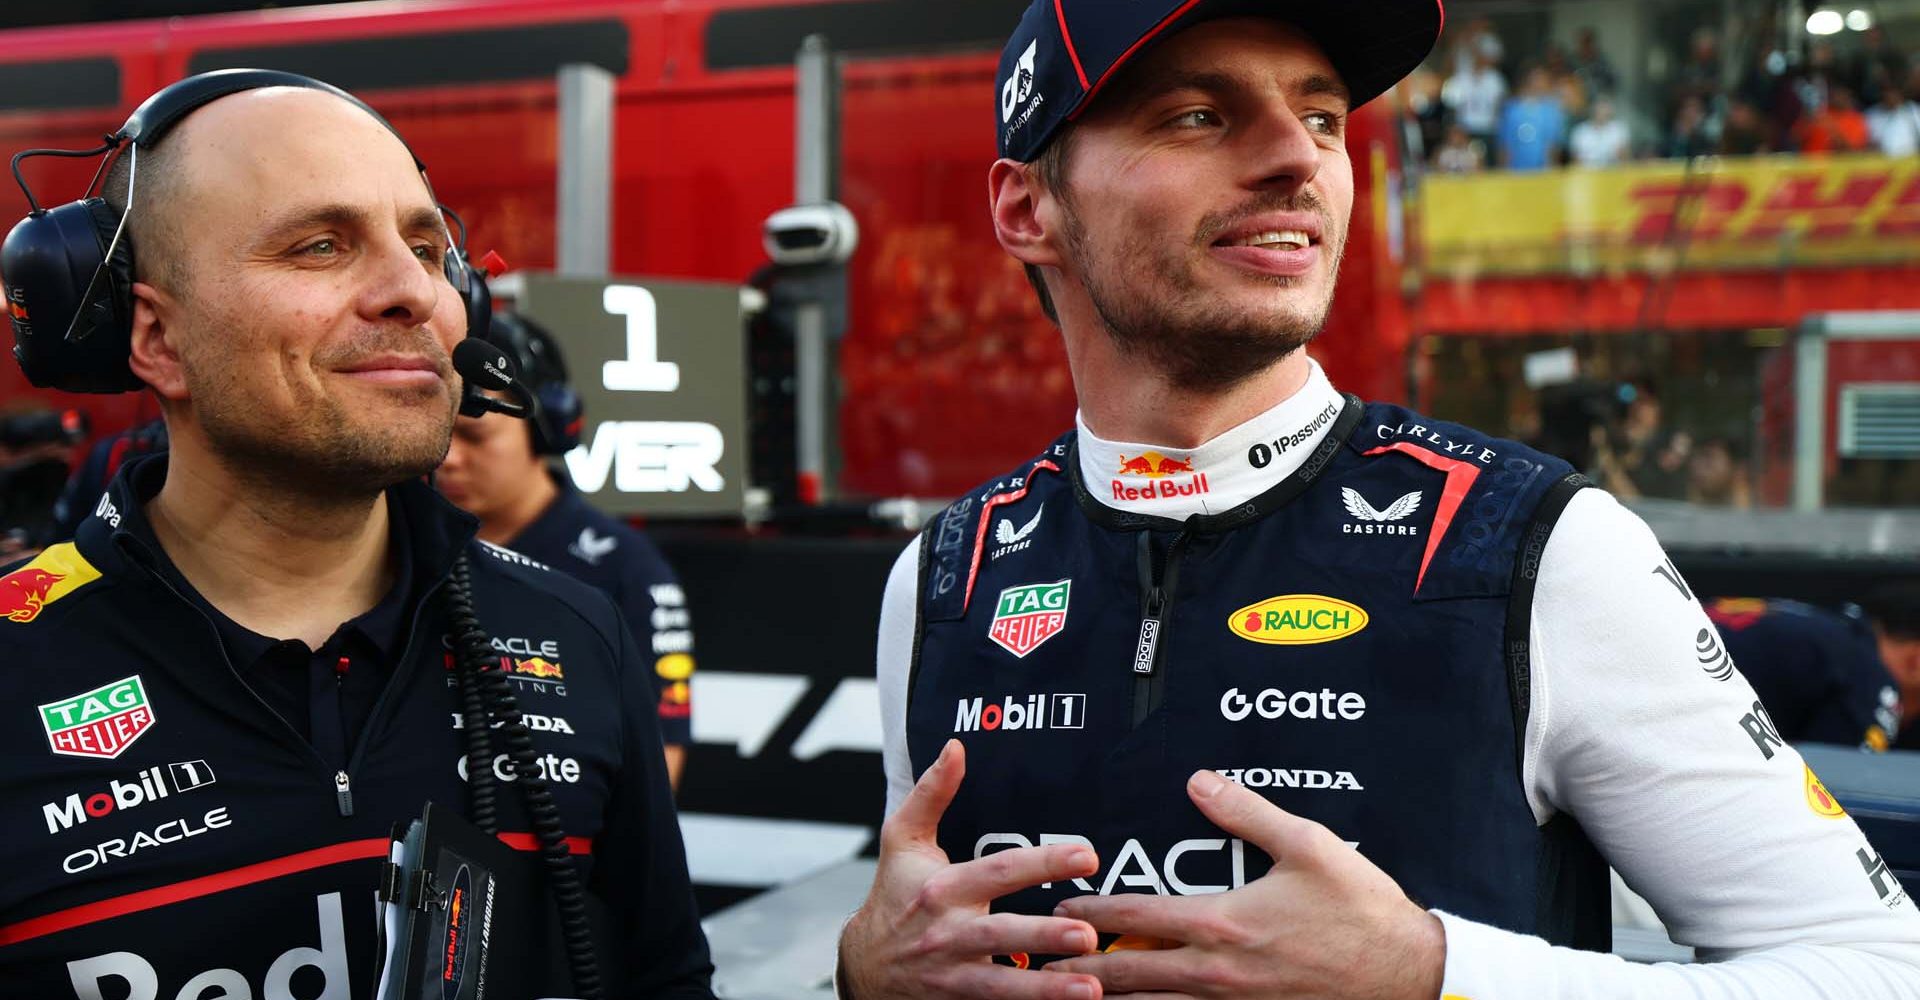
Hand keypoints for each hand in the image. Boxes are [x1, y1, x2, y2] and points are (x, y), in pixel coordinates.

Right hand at [839, 740, 1105, 999]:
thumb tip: (956, 747)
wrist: (864, 965)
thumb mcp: (902, 839)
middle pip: (1001, 934)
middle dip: (1044, 935)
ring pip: (1002, 986)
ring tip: (1092, 988)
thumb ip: (932, 793)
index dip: (1041, 863)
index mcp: (942, 889)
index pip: (998, 872)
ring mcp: (953, 975)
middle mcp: (947, 934)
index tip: (1087, 855)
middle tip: (1087, 934)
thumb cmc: (892, 895)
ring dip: (1048, 990)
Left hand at [1047, 770, 1445, 999]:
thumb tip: (1199, 782)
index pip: (1135, 919)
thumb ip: (1245, 812)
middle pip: (1128, 975)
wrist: (1409, 974)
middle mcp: (1217, 973)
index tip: (1059, 910)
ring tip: (1076, 996)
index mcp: (1222, 924)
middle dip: (1080, 968)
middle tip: (1043, 963)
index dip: (1090, 914)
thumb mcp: (1307, 845)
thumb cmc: (1361, 910)